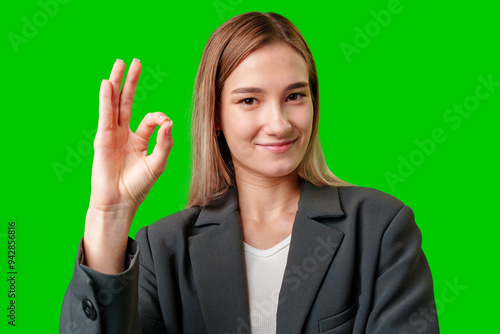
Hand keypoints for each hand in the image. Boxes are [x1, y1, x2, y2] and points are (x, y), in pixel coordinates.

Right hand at [90, 58, 172, 213]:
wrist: (119, 202)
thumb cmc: (138, 186)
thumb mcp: (157, 163)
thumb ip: (164, 142)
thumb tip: (168, 121)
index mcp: (139, 140)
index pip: (150, 119)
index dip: (158, 117)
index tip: (163, 123)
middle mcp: (124, 134)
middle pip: (127, 102)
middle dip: (131, 82)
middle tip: (134, 62)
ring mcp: (112, 134)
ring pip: (114, 104)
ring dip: (117, 83)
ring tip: (119, 64)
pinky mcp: (102, 138)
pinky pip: (105, 115)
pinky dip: (106, 99)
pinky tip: (107, 83)